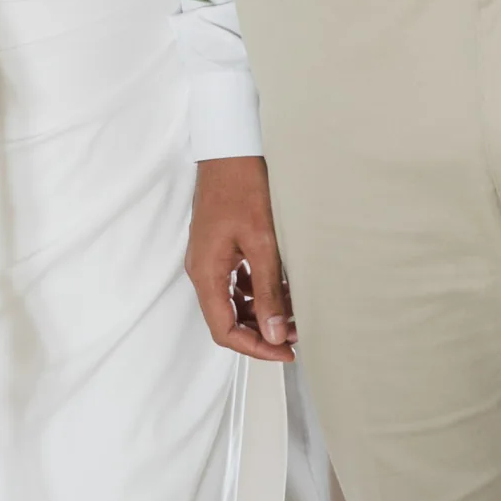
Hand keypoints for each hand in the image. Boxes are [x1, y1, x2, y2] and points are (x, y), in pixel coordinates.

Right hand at [187, 155, 296, 363]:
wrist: (230, 148)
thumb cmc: (242, 187)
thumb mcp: (262, 241)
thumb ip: (269, 290)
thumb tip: (276, 333)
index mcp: (206, 273)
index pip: (225, 330)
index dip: (256, 348)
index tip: (286, 352)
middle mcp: (203, 270)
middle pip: (228, 320)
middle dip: (262, 333)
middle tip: (298, 334)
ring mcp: (210, 259)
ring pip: (234, 303)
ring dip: (263, 312)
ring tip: (296, 311)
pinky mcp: (220, 248)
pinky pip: (237, 283)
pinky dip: (260, 292)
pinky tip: (284, 287)